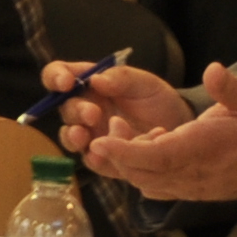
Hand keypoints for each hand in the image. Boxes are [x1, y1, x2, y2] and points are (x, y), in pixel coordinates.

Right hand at [44, 58, 192, 153]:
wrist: (180, 128)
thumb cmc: (157, 100)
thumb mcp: (143, 82)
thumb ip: (120, 77)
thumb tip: (94, 80)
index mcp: (88, 85)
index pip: (58, 76)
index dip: (56, 77)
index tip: (66, 83)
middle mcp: (83, 110)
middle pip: (64, 109)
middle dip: (75, 111)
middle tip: (93, 113)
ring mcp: (91, 136)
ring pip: (70, 137)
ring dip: (72, 136)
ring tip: (82, 136)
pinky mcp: (102, 159)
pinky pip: (91, 160)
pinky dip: (93, 158)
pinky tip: (99, 157)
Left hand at [74, 62, 236, 200]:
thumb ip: (229, 88)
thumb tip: (213, 70)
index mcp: (203, 150)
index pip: (157, 157)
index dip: (126, 151)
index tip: (101, 141)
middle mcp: (192, 174)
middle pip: (142, 173)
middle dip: (118, 152)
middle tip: (114, 123)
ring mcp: (190, 186)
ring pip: (145, 182)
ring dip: (128, 161)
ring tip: (129, 131)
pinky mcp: (189, 190)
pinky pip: (155, 187)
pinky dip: (140, 171)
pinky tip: (147, 146)